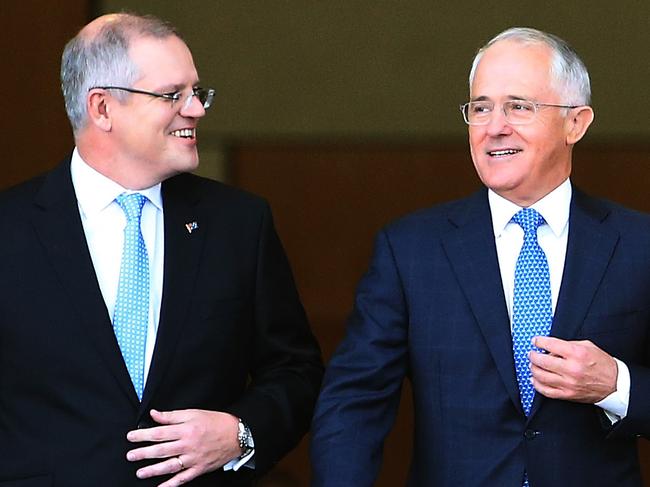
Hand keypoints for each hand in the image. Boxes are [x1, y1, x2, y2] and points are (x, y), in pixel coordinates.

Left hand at [126, 409, 240, 485]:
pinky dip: (171, 485)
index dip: (143, 435)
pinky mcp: (199, 469)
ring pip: (169, 466)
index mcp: (186, 429)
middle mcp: (188, 445)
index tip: (131, 437)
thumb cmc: (215, 422)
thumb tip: (154, 414)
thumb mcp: (193, 413)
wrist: (236, 435)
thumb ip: (172, 416)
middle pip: (161, 450)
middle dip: (143, 453)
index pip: (159, 433)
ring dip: (153, 470)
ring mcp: (193, 459)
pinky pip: (183, 479)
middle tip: (129, 456)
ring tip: (139, 473)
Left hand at [529, 336, 617, 403]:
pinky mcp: (568, 395)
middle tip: (531, 353)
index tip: (535, 341)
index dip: (539, 341)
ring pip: (541, 376)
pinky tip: (535, 379)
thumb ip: (568, 345)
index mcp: (577, 354)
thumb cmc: (602, 364)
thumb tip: (550, 347)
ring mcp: (568, 384)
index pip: (550, 345)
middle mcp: (571, 369)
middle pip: (542, 361)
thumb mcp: (588, 346)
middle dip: (533, 356)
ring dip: (533, 369)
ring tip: (533, 365)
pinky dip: (536, 384)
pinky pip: (546, 391)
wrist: (616, 384)